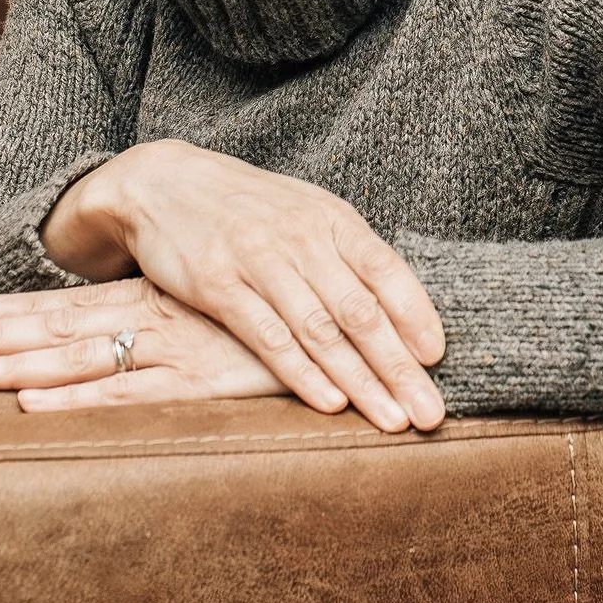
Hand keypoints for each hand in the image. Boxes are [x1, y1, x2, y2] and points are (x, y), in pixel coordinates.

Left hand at [0, 279, 285, 411]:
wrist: (352, 313)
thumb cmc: (295, 312)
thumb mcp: (238, 310)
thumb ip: (203, 317)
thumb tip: (168, 328)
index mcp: (166, 297)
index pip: (83, 303)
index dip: (28, 309)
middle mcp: (158, 318)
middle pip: (65, 328)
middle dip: (0, 339)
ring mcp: (173, 348)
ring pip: (80, 358)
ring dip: (17, 366)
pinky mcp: (198, 381)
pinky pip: (122, 395)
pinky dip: (72, 403)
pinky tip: (29, 410)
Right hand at [42, 140, 446, 432]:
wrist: (163, 182)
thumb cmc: (246, 206)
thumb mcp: (303, 212)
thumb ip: (347, 254)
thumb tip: (403, 307)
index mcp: (330, 218)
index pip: (386, 269)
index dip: (416, 314)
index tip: (438, 358)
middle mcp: (301, 237)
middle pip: (361, 311)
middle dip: (400, 367)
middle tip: (432, 413)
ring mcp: (260, 261)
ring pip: (321, 331)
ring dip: (362, 382)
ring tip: (393, 420)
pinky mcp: (219, 286)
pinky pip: (269, 337)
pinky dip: (303, 374)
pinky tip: (331, 404)